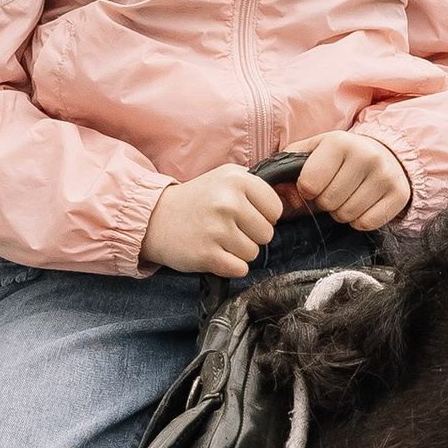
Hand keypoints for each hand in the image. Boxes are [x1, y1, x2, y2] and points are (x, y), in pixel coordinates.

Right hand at [143, 164, 281, 276]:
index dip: (263, 216)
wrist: (155, 218)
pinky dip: (229, 266)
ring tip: (217, 239)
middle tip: (227, 228)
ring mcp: (216, 229)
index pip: (276, 209)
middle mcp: (227, 202)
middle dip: (251, 235)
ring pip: (253, 253)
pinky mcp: (207, 255)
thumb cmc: (198, 201)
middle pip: (266, 234)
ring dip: (238, 251)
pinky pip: (239, 269)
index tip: (244, 214)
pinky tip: (214, 252)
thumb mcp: (225, 178)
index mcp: (237, 179)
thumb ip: (256, 187)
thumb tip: (292, 200)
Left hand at [292, 128, 413, 230]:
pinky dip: (360, 220)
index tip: (315, 183)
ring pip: (347, 215)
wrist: (385, 153)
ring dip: (342, 212)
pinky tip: (363, 204)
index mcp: (340, 142)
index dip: (307, 189)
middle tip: (334, 190)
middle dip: (325, 202)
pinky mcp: (400, 194)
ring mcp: (386, 176)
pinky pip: (368, 223)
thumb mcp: (314, 150)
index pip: (309, 184)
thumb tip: (282, 198)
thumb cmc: (341, 156)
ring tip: (348, 196)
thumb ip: (290, 168)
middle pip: (328, 202)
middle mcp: (366, 156)